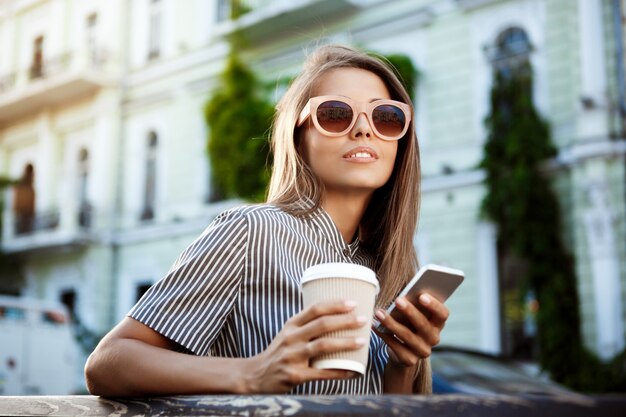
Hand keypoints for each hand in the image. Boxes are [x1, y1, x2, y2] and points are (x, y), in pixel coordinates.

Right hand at [243, 299, 367, 392]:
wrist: (256, 375)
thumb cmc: (279, 352)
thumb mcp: (288, 333)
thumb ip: (307, 324)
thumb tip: (336, 315)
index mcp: (291, 325)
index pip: (315, 309)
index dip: (335, 304)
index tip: (353, 303)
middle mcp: (291, 338)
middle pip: (322, 325)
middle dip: (345, 321)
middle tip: (363, 320)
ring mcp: (292, 357)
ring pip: (323, 346)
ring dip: (345, 343)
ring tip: (362, 341)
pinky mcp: (294, 375)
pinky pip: (321, 372)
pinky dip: (339, 371)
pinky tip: (353, 370)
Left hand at [373, 293, 448, 366]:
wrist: (403, 352)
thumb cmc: (408, 324)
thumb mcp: (413, 315)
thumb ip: (412, 304)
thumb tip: (401, 294)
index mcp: (438, 324)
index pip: (442, 314)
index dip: (434, 305)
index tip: (421, 296)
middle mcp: (434, 338)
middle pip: (423, 324)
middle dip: (410, 311)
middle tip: (397, 300)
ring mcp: (422, 351)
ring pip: (407, 335)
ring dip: (391, 323)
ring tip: (379, 313)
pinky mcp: (409, 360)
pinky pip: (395, 346)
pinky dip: (384, 335)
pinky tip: (375, 326)